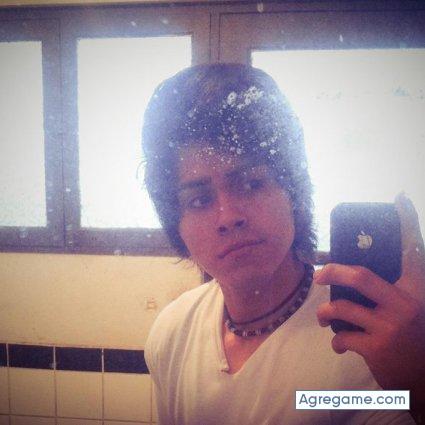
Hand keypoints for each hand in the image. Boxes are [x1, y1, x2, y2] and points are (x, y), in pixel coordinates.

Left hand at [315, 193, 424, 414]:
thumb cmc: (412, 340)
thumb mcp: (407, 310)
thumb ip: (387, 292)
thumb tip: (346, 276)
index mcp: (416, 290)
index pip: (413, 250)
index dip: (406, 222)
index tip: (398, 198)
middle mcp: (406, 303)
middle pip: (360, 276)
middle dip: (332, 271)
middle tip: (318, 274)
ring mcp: (390, 326)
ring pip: (342, 307)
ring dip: (326, 312)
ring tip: (325, 317)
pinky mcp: (376, 347)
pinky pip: (341, 336)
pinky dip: (336, 340)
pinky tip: (341, 344)